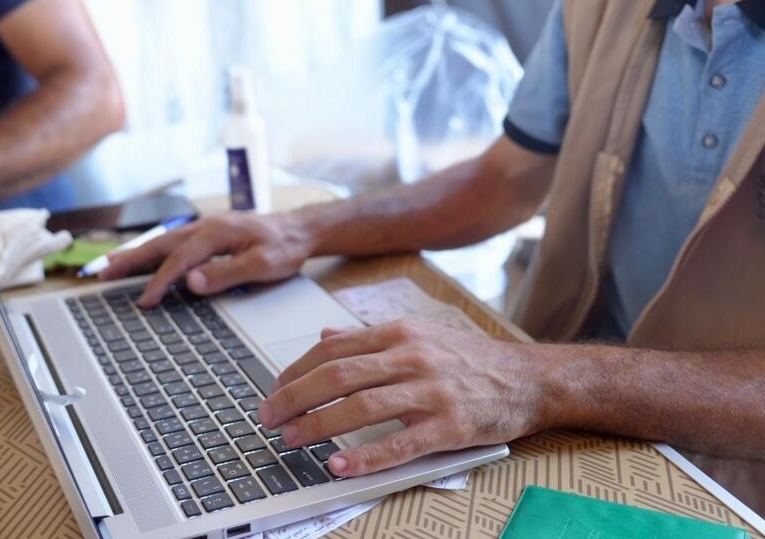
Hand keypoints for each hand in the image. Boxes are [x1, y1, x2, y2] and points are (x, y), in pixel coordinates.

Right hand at [98, 212, 314, 305]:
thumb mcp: (263, 264)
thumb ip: (227, 273)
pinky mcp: (209, 235)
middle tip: (103, 272)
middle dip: (131, 259)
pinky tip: (143, 260)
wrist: (301, 229)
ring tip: (111, 265)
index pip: (179, 259)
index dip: (160, 281)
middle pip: (161, 244)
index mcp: (216, 232)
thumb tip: (192, 282)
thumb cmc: (285, 247)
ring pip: (164, 242)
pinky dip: (154, 252)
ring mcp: (206, 229)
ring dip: (137, 254)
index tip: (145, 301)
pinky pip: (174, 243)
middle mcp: (206, 227)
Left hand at [257, 320, 552, 477]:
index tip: (275, 389)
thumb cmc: (469, 358)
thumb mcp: (418, 334)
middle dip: (295, 397)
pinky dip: (365, 455)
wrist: (529, 378)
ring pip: (362, 406)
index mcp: (399, 333)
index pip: (333, 349)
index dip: (296, 370)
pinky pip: (400, 444)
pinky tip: (338, 465)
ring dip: (319, 424)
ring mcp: (431, 391)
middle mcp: (411, 357)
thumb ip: (368, 337)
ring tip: (291, 439)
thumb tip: (324, 337)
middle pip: (339, 375)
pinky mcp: (450, 426)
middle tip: (268, 416)